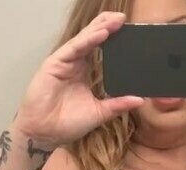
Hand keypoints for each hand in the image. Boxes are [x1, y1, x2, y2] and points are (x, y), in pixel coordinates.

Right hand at [13, 12, 144, 148]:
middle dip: (107, 26)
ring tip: (116, 21)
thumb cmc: (67, 124)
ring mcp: (64, 62)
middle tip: (124, 18)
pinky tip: (101, 34)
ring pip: (83, 40)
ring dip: (100, 29)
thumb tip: (140, 100)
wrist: (45, 134)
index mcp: (83, 71)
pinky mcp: (54, 64)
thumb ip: (118, 104)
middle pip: (91, 38)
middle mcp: (74, 63)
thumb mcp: (99, 112)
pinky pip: (73, 49)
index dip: (112, 37)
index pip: (99, 48)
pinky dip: (87, 41)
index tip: (129, 30)